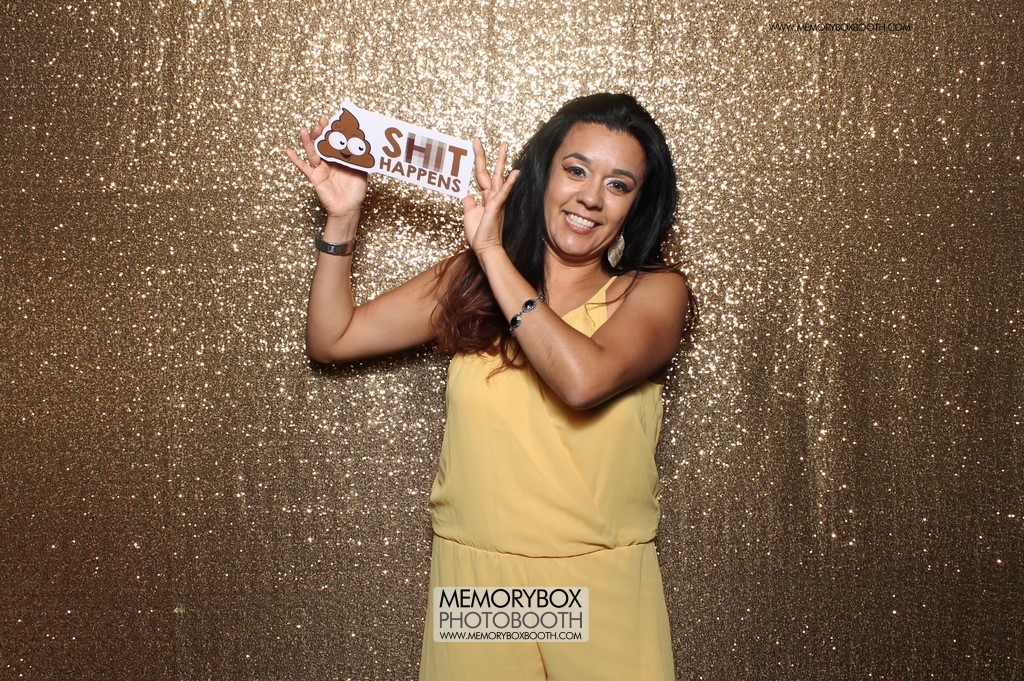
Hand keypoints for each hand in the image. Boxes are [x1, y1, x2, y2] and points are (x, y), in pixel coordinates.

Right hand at [285, 117, 367, 218]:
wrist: (348, 208)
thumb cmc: (355, 192)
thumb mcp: (361, 172)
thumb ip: (359, 160)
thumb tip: (362, 145)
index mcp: (340, 159)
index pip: (335, 142)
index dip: (333, 132)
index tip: (332, 121)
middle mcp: (329, 162)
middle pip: (322, 144)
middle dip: (321, 133)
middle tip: (321, 122)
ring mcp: (321, 169)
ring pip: (312, 152)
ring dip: (308, 141)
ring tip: (304, 130)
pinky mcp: (314, 177)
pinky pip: (303, 167)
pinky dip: (295, 159)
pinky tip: (288, 151)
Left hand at [461, 139, 518, 255]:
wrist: (485, 248)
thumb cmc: (479, 234)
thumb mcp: (468, 215)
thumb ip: (468, 204)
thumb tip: (466, 195)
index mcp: (485, 197)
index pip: (481, 175)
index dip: (478, 160)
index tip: (475, 145)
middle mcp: (492, 196)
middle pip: (490, 172)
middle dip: (488, 155)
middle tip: (483, 140)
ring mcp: (495, 201)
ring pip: (498, 177)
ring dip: (501, 162)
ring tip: (503, 146)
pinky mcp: (496, 207)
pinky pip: (503, 193)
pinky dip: (509, 183)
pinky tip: (516, 172)